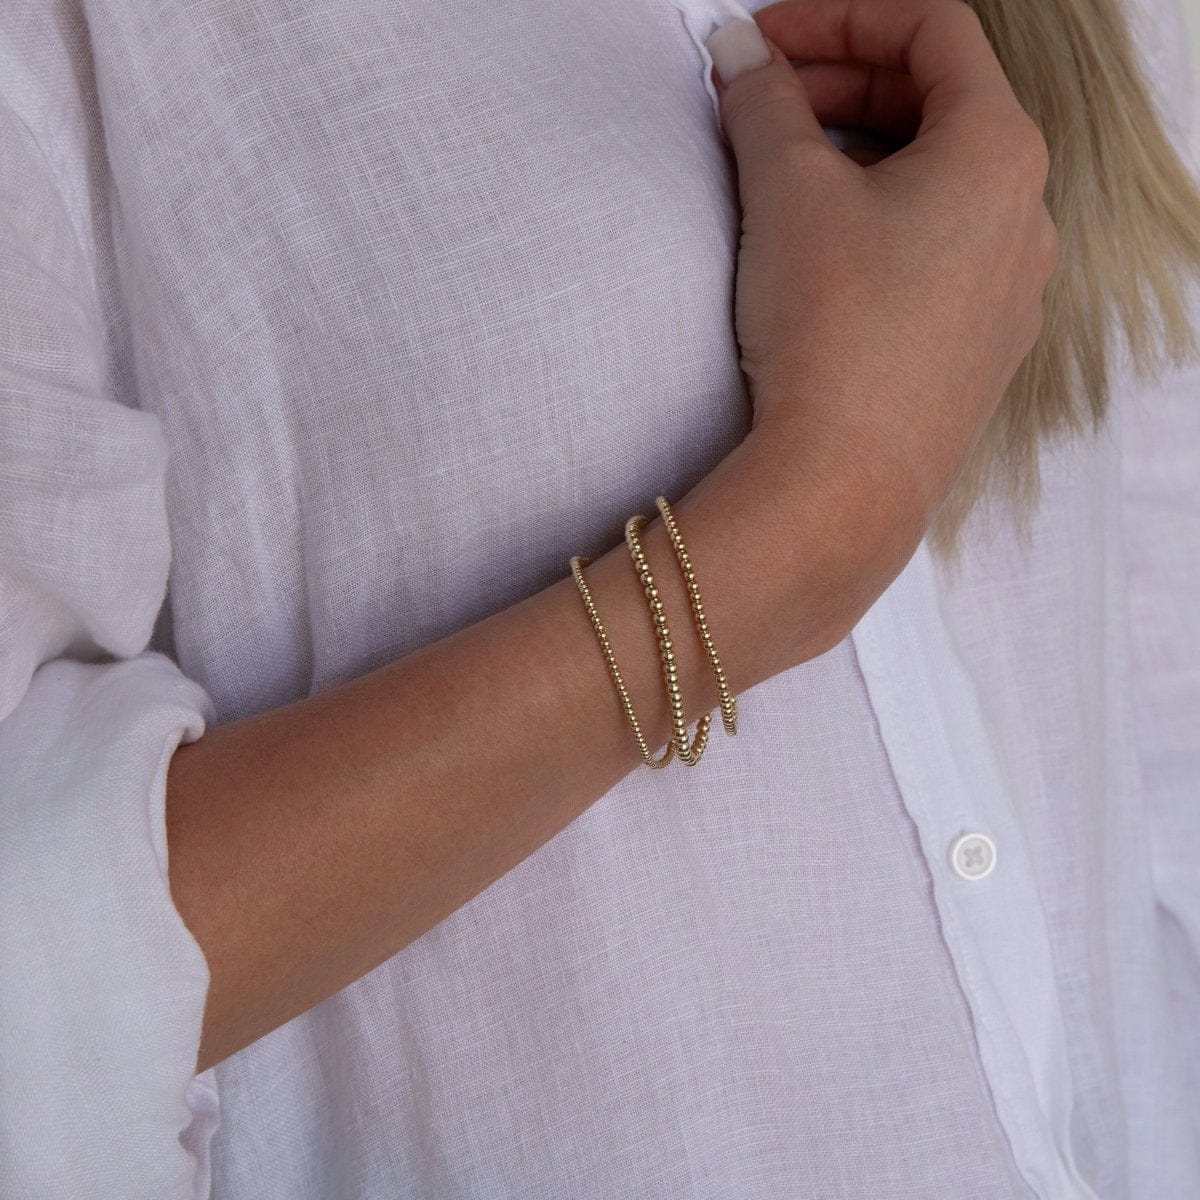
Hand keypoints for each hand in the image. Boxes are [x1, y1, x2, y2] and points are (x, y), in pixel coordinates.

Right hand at [707, 0, 1058, 547]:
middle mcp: (1025, 217)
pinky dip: (880, 232)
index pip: (931, 31)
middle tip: (762, 103)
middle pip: (937, 108)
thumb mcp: (785, 190)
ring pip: (935, 188)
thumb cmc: (831, 331)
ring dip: (858, 163)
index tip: (765, 42)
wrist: (841, 485)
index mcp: (999, 151)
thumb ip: (763, 100)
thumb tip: (739, 53)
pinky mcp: (977, 353)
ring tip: (782, 184)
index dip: (838, 19)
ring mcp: (1008, 293)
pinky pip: (935, 259)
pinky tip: (820, 262)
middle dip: (842, 89)